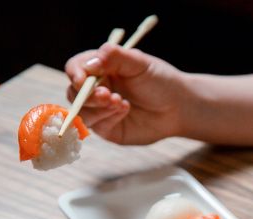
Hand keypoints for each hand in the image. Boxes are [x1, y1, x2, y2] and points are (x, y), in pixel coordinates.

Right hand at [65, 43, 187, 143]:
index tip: (83, 79)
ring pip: (81, 112)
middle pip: (74, 92)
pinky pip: (96, 125)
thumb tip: (90, 63)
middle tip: (107, 94)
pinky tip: (125, 109)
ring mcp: (100, 110)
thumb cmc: (159, 81)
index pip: (75, 69)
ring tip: (120, 102)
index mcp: (100, 68)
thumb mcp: (138, 63)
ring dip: (98, 107)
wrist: (178, 107)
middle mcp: (95, 89)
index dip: (75, 73)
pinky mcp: (107, 128)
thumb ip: (114, 57)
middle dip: (87, 95)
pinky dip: (108, 117)